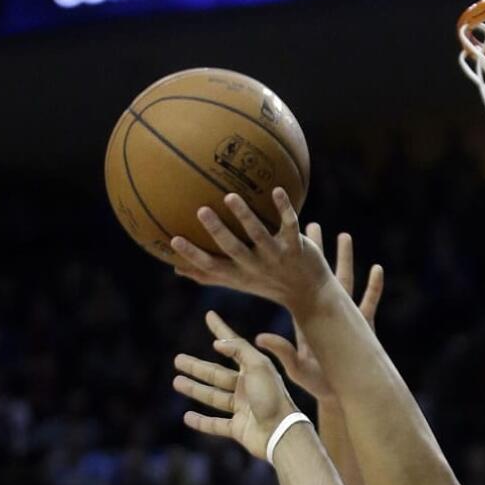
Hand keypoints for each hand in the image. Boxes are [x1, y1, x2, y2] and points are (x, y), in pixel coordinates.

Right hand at [170, 188, 334, 313]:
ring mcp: (277, 257)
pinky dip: (284, 209)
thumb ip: (208, 274)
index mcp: (239, 274)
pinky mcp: (297, 248)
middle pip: (234, 249)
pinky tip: (277, 189)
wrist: (311, 295)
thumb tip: (175, 267)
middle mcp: (256, 266)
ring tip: (231, 195)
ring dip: (245, 216)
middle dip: (217, 232)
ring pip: (260, 235)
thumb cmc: (268, 284)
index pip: (212, 266)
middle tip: (201, 211)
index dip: (193, 255)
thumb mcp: (238, 281)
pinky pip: (289, 225)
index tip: (173, 239)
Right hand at [173, 312, 298, 459]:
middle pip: (218, 375)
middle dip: (197, 367)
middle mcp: (248, 388)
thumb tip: (219, 342)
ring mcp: (243, 409)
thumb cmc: (273, 398)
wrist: (282, 433)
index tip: (209, 316)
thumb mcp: (259, 367)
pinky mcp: (239, 429)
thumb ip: (240, 351)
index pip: (234, 346)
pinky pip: (216, 425)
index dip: (221, 330)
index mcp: (255, 371)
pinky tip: (187, 417)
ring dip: (195, 390)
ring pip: (214, 398)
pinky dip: (201, 422)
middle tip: (177, 359)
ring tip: (176, 381)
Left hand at [256, 226, 384, 402]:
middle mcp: (324, 312)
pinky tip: (377, 268)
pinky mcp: (363, 326)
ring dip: (346, 259)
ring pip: (346, 281)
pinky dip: (374, 286)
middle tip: (313, 224)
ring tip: (344, 235)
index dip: (288, 262)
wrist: (340, 394)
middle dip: (318, 250)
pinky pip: (370, 302)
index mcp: (305, 318)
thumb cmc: (314, 385)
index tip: (282, 241)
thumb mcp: (295, 368)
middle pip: (320, 273)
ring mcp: (345, 317)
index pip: (293, 283)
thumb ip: (282, 352)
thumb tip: (259, 337)